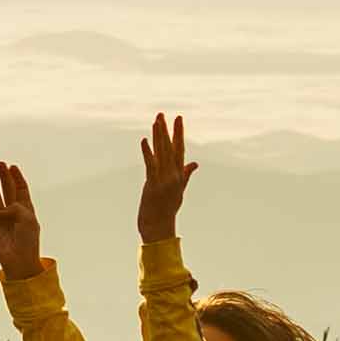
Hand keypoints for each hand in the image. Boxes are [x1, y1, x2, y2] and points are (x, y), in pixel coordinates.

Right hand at [0, 159, 43, 277]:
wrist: (19, 259)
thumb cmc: (28, 240)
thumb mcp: (28, 219)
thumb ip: (17, 207)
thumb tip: (3, 205)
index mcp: (26, 210)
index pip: (21, 189)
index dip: (17, 178)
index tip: (13, 167)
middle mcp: (13, 211)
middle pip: (8, 190)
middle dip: (4, 177)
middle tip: (0, 164)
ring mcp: (1, 217)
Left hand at [134, 111, 192, 243]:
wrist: (159, 226)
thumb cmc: (167, 209)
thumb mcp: (179, 190)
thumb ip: (186, 174)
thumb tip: (195, 163)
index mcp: (178, 174)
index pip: (180, 148)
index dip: (178, 133)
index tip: (178, 118)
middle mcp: (173, 175)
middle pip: (170, 148)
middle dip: (167, 130)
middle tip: (164, 114)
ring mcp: (163, 179)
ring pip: (161, 153)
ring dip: (158, 137)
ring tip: (156, 121)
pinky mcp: (153, 185)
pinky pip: (150, 165)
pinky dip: (147, 152)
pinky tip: (144, 140)